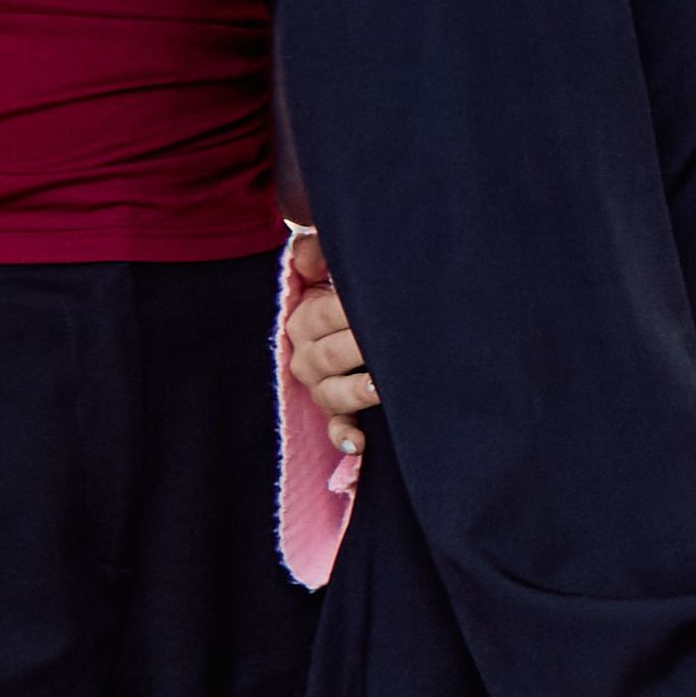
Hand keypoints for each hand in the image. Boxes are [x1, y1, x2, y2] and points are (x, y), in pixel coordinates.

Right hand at [281, 236, 376, 432]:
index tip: (377, 303)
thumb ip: (316, 251)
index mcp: (304, 320)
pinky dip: (346, 437)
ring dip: (357, 392)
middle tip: (392, 341)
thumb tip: (305, 252)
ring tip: (382, 387)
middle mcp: (308, 357)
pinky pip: (337, 429)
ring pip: (333, 394)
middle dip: (359, 347)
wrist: (369, 322)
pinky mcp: (339, 413)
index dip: (344, 309)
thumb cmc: (353, 289)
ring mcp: (323, 388)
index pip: (320, 316)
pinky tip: (360, 445)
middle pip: (328, 355)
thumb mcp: (334, 266)